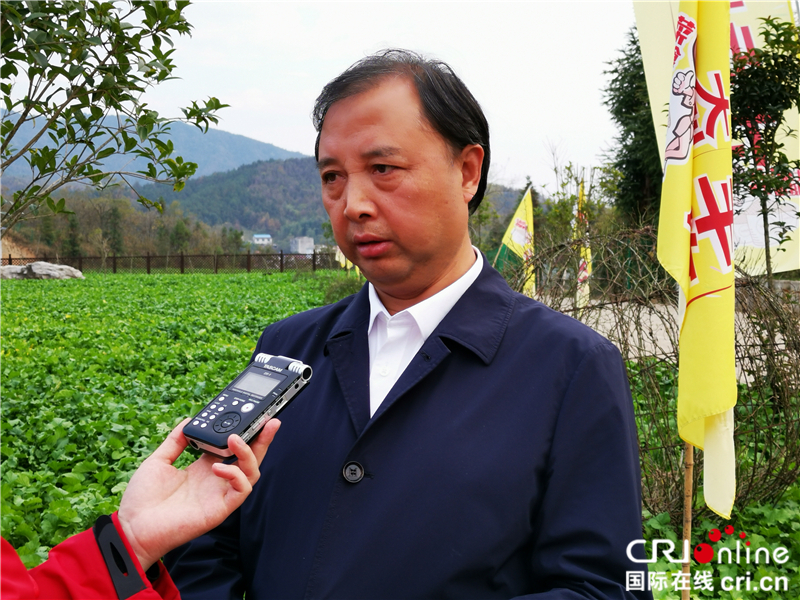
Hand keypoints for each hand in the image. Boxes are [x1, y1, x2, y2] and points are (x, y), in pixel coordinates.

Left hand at [117, 418, 280, 570]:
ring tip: (235, 439)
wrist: (132, 527)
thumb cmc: (143, 499)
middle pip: (250, 457)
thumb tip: (188, 420)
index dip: (244, 432)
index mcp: (204, 468)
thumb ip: (175, 441)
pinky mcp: (221, 508)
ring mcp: (220, 494)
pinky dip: (236, 475)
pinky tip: (218, 467)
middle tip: (270, 421)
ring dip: (250, 453)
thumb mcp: (159, 460)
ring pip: (251, 472)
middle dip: (263, 439)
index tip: (249, 414)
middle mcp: (216, 480)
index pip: (233, 447)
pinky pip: (241, 490)